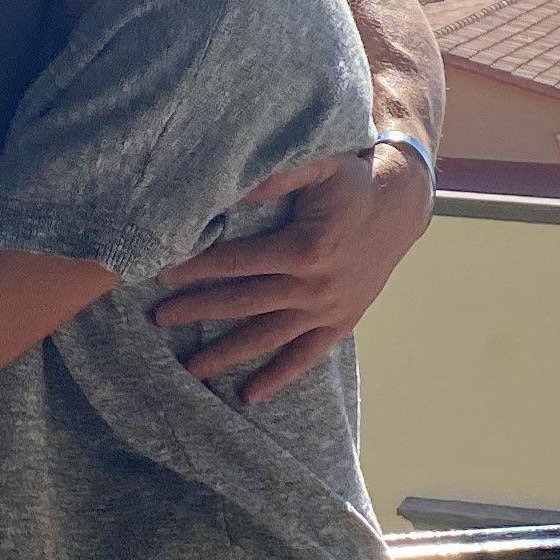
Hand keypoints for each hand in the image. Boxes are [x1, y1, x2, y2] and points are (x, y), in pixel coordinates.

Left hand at [146, 141, 435, 405]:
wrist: (400, 206)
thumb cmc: (352, 179)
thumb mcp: (321, 163)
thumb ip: (281, 174)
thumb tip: (239, 188)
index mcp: (305, 248)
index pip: (237, 262)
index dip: (198, 268)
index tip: (162, 274)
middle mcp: (315, 286)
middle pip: (245, 303)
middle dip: (199, 310)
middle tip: (159, 319)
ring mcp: (328, 310)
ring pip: (269, 337)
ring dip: (228, 354)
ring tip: (191, 369)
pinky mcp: (340, 323)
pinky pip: (306, 356)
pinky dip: (278, 377)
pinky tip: (249, 396)